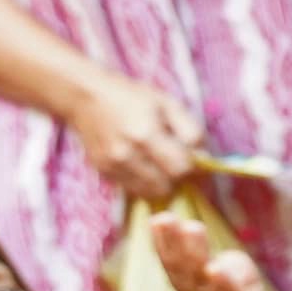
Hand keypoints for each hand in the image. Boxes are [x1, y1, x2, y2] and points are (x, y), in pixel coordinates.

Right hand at [62, 69, 200, 203]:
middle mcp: (127, 155)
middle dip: (178, 177)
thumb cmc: (133, 97)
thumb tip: (204, 158)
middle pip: (167, 186)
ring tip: (161, 163)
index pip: (181, 168)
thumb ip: (191, 131)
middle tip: (178, 160)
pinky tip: (144, 164)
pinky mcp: (102, 172)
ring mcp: (112, 166)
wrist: (87, 98)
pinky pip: (133, 190)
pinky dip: (144, 182)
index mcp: (146, 135)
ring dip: (162, 183)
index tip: (197, 159)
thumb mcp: (169, 104)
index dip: (195, 167)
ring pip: (150, 193)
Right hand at [150, 215, 291, 290]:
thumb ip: (238, 284)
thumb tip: (225, 258)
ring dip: (197, 259)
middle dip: (174, 248)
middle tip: (161, 217)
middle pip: (188, 280)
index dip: (168, 250)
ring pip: (208, 290)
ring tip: (190, 228)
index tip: (157, 219)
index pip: (182, 277)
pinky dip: (229, 289)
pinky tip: (219, 270)